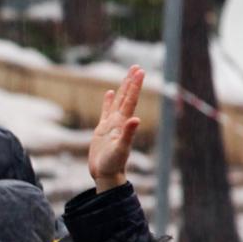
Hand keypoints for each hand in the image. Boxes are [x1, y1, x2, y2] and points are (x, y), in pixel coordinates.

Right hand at [89, 64, 143, 191]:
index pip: (130, 100)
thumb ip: (128, 134)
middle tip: (137, 66)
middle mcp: (119, 121)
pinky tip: (108, 93)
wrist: (106, 175)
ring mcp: (111, 125)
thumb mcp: (121, 149)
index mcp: (123, 123)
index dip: (135, 86)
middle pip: (126, 97)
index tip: (140, 71)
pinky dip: (107, 101)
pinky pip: (105, 111)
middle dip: (131, 82)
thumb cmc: (114, 164)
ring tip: (127, 75)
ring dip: (122, 88)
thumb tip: (135, 120)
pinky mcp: (102, 130)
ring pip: (117, 102)